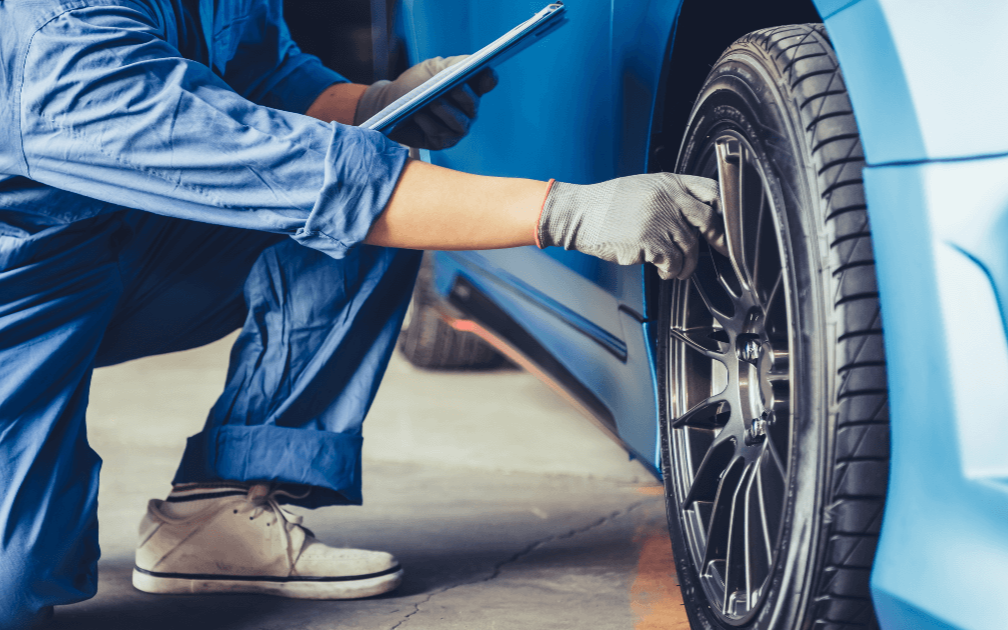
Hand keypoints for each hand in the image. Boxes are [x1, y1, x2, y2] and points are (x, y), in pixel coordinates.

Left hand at [353, 56, 497, 149]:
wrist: (391, 103)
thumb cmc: (415, 84)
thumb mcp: (433, 68)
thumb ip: (453, 65)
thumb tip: (472, 63)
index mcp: (469, 87)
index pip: (487, 81)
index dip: (488, 77)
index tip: (485, 69)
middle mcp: (468, 110)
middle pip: (473, 104)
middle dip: (464, 95)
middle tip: (454, 86)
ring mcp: (456, 128)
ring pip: (458, 123)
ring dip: (445, 111)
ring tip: (432, 102)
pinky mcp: (440, 142)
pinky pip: (439, 134)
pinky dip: (428, 123)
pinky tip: (418, 115)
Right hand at [536, 173, 726, 279]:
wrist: (579, 214)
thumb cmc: (607, 204)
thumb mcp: (643, 187)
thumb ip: (670, 196)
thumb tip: (695, 218)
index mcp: (668, 183)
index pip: (711, 191)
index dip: (725, 210)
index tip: (727, 225)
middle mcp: (668, 198)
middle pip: (708, 221)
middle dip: (718, 240)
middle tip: (721, 251)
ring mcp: (660, 220)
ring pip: (690, 248)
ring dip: (687, 263)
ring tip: (677, 269)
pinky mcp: (650, 242)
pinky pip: (672, 262)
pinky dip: (671, 271)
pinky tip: (663, 272)